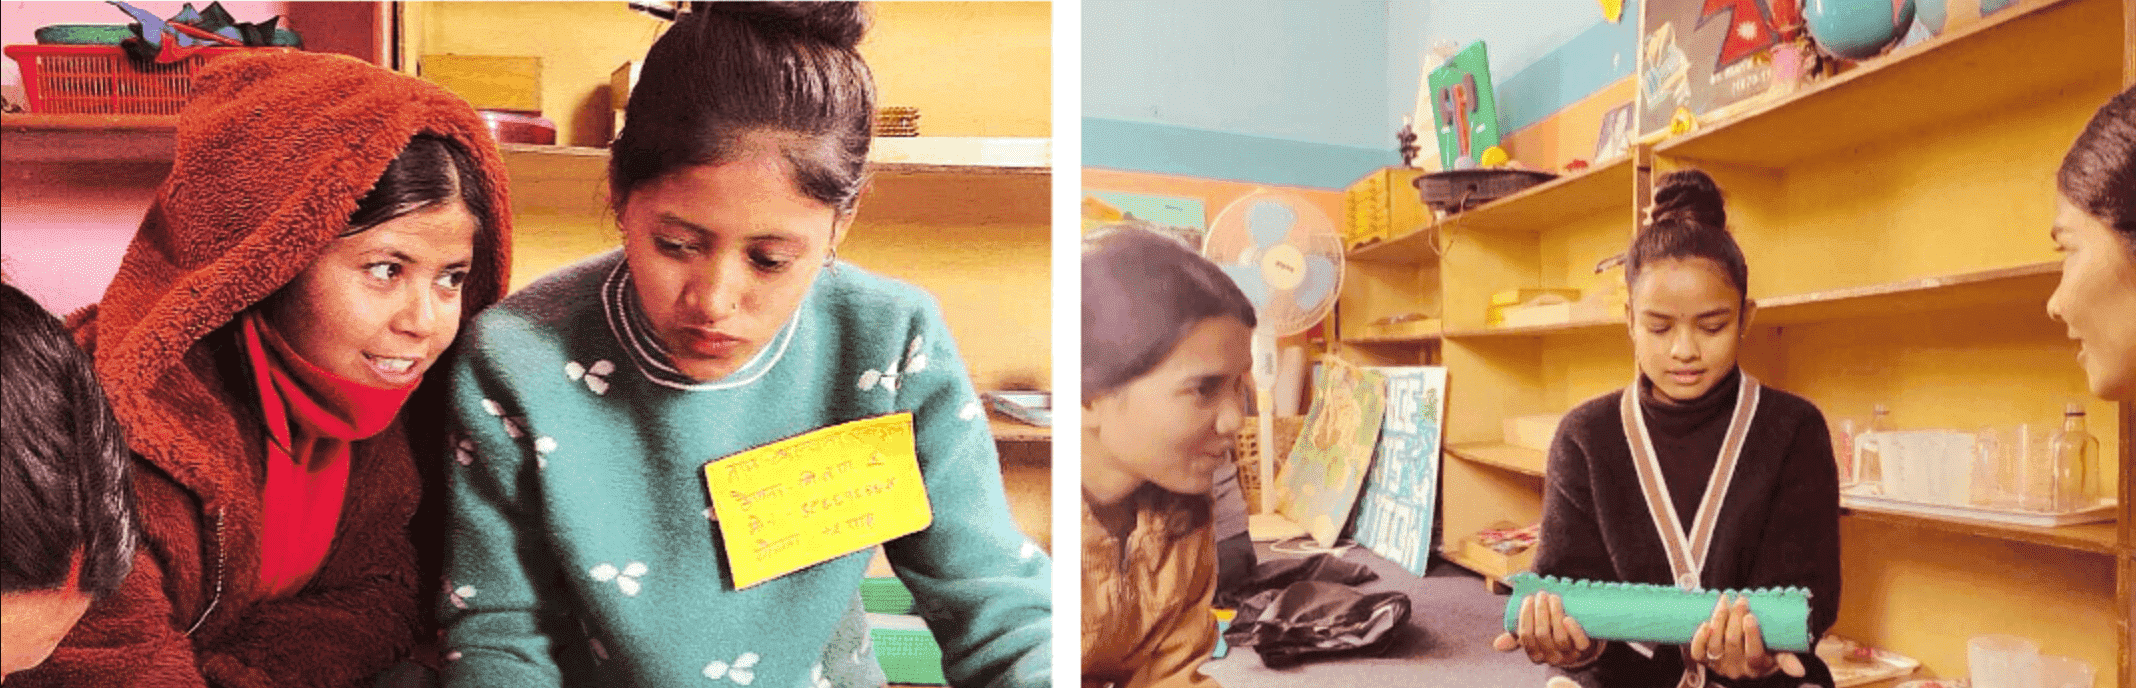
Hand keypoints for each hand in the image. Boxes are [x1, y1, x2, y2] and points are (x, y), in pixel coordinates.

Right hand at [1492, 592, 1603, 667]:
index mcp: (1536, 654)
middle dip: (1540, 612)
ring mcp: (1569, 654)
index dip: (1526, 617)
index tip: (1528, 599)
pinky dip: (1574, 630)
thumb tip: (1497, 644)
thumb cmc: (1551, 634)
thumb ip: (1517, 637)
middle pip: (1542, 635)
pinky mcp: (1585, 650)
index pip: (1526, 636)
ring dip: (1555, 615)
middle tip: (1542, 594)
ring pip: (1560, 638)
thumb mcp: (1534, 636)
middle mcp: (1551, 658)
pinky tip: (1568, 617)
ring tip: (1554, 597)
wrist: (1579, 641)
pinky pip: (1580, 643)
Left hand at [1690, 593, 1807, 679]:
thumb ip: (1787, 659)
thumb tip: (1800, 670)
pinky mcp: (1704, 660)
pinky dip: (1699, 638)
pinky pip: (1698, 652)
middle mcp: (1736, 669)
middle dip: (1735, 618)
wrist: (1740, 660)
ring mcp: (1719, 664)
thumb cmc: (1763, 651)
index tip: (1751, 616)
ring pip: (1715, 643)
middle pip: (1733, 643)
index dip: (1751, 635)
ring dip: (1719, 620)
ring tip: (1725, 602)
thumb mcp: (1777, 655)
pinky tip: (1705, 623)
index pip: (1754, 654)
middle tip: (1741, 600)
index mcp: (1757, 667)